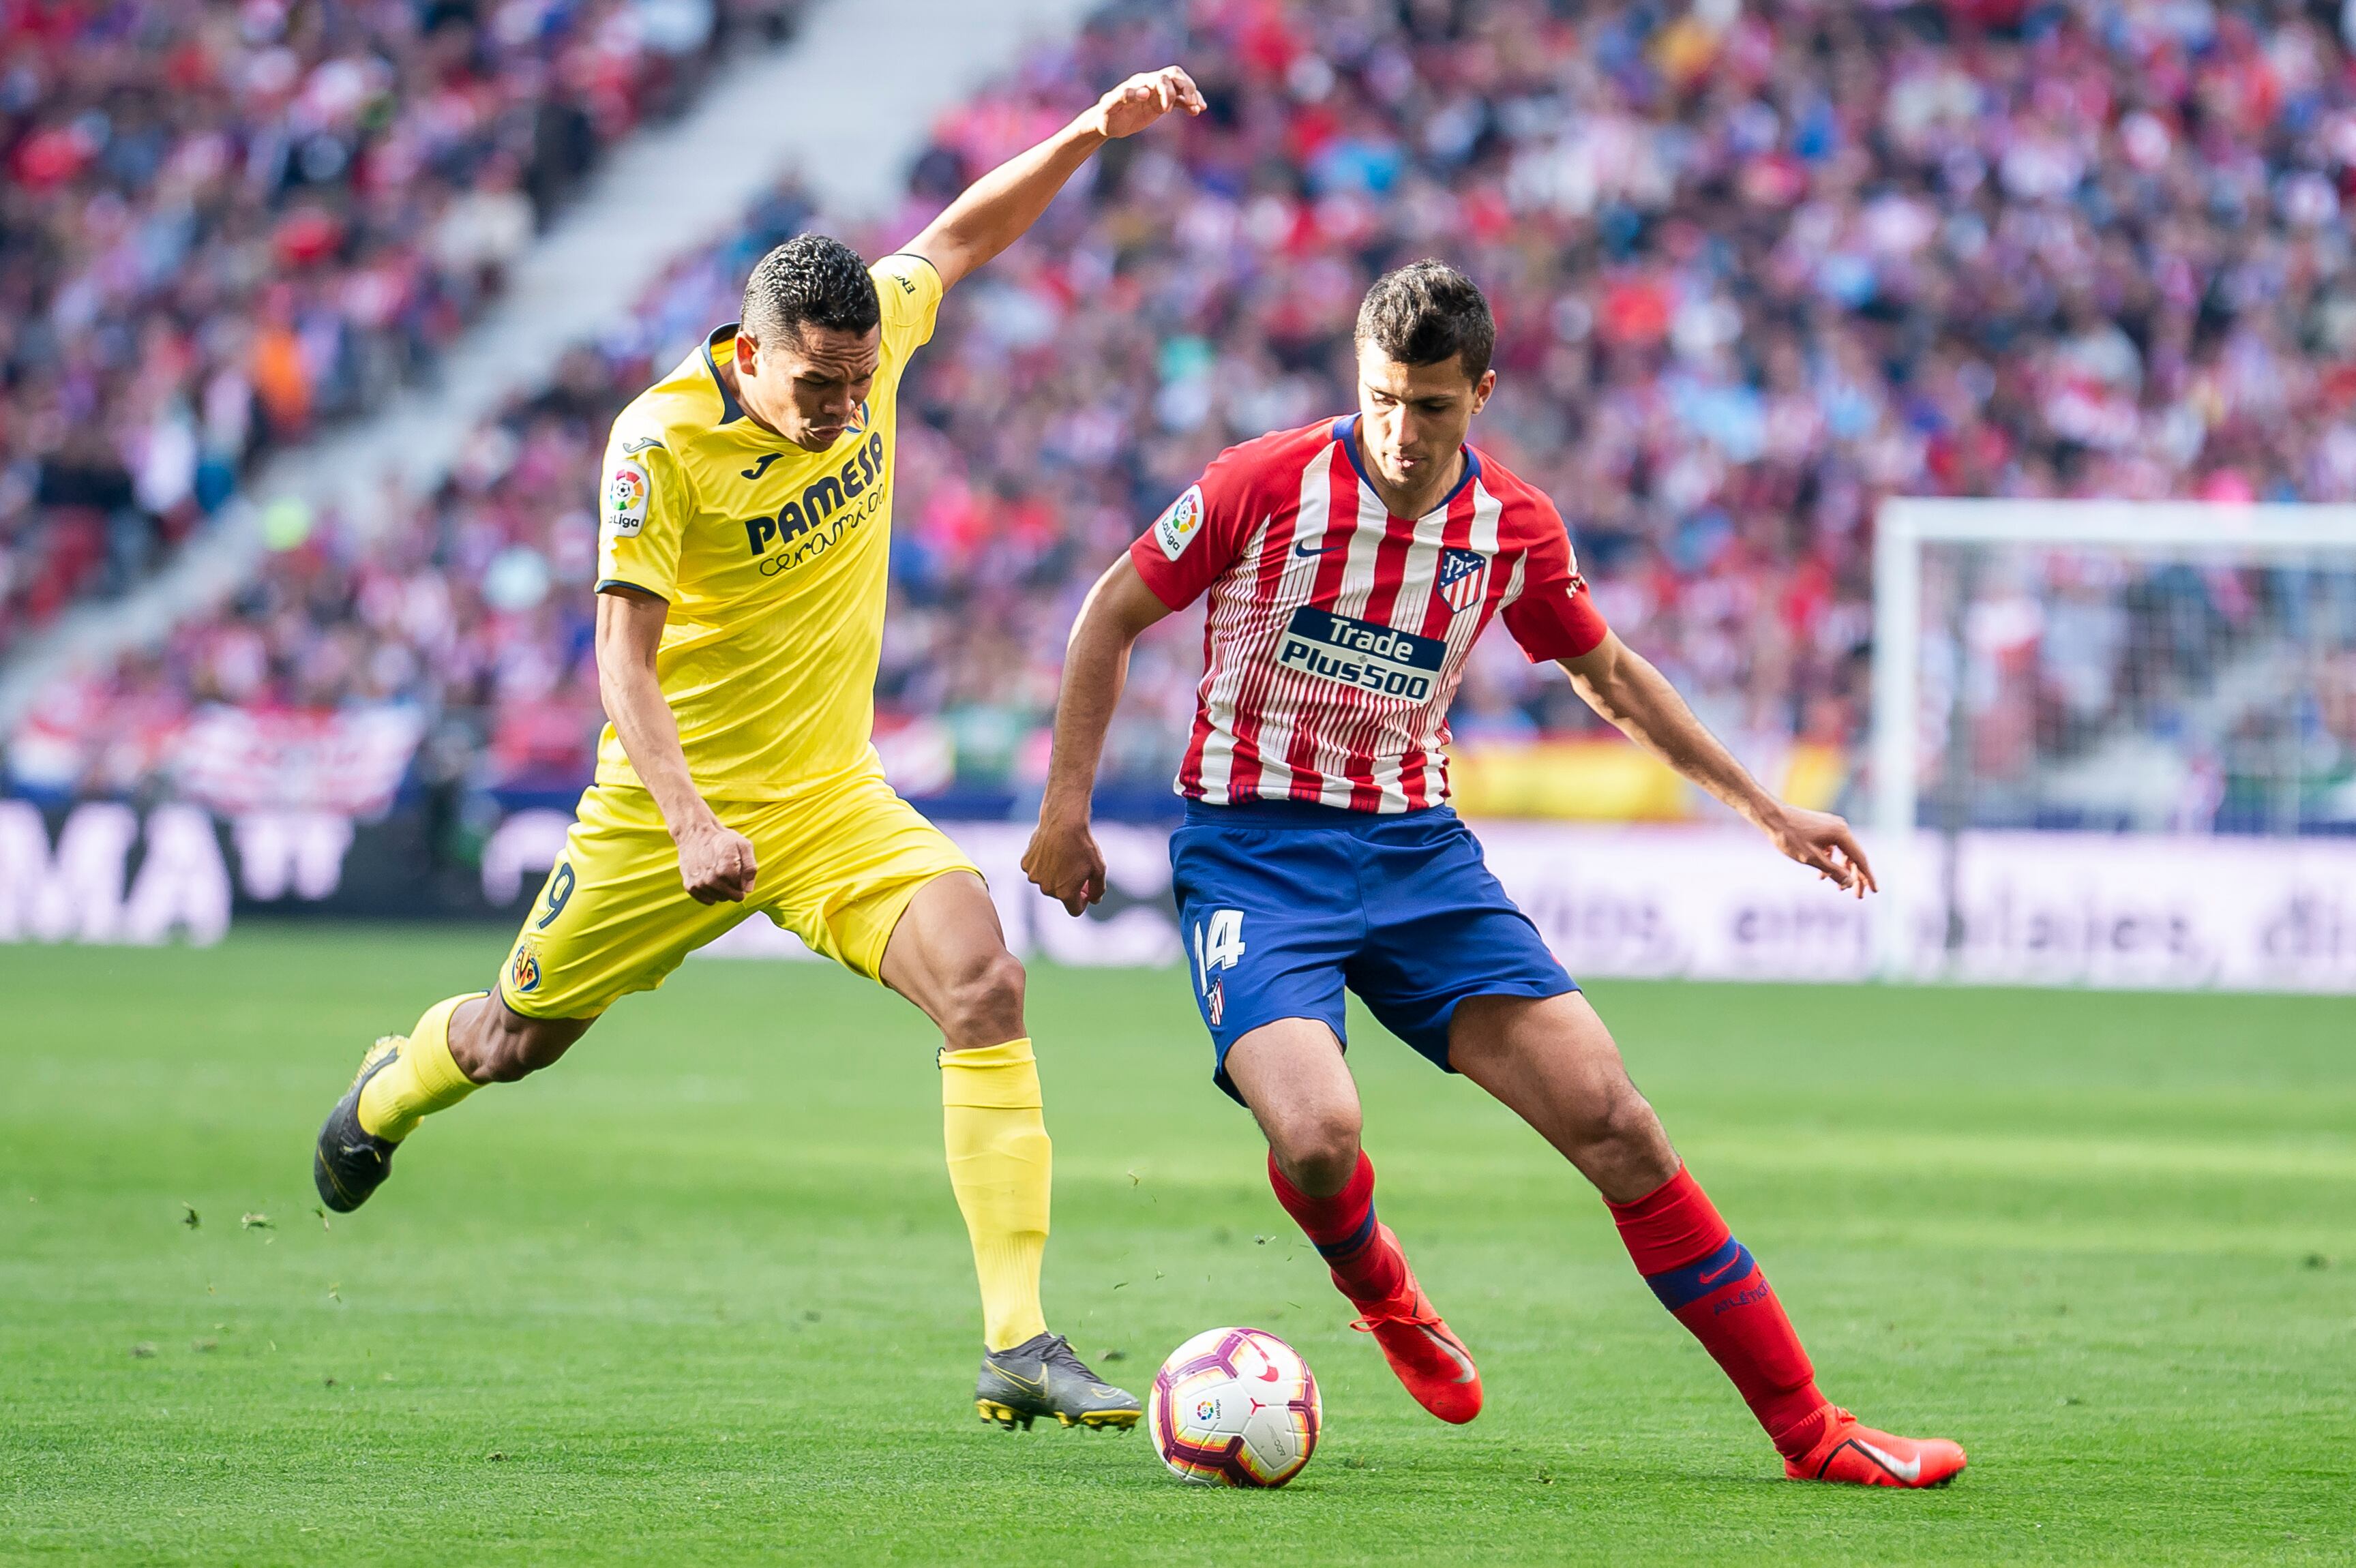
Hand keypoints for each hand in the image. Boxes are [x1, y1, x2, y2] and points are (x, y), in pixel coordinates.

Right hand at [673, 812, 756, 903]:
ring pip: (720, 898)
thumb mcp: (743, 845)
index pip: (741, 890)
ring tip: (718, 873)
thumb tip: (748, 889)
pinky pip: (707, 900)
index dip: (742, 880)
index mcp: (726, 869)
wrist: (695, 833)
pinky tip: (710, 880)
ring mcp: (699, 883)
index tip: (738, 869)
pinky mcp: (690, 886)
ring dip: (723, 890)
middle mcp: (711, 879)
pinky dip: (711, 893)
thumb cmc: (721, 839)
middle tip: (729, 872)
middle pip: (732, 896)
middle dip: (735, 887)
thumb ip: (750, 867)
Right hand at [1022, 811, 1106, 915]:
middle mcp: (1047, 889)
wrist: (1064, 821)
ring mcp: (1034, 877)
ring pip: (1047, 882)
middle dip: (1069, 886)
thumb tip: (1093, 901)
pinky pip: (1036, 869)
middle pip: (1060, 895)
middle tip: (1077, 867)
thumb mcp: (1099, 869)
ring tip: (1064, 856)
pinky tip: (1052, 850)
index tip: (1086, 889)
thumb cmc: (1083, 845)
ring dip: (1055, 875)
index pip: (1075, 910)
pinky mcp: (1026, 864)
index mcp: (1065, 894)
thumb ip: (1098, 890)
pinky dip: (1043, 864)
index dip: (1083, 901)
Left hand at [1086, 66, 1204, 139]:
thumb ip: (1124, 97)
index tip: (1166, 110)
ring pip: (1180, 86)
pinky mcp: (1161, 104)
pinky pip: (1180, 100)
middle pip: (1174, 76)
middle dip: (1186, 87)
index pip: (1160, 79)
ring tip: (1199, 108)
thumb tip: (1145, 91)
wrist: (1107, 123)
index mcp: (1140, 83)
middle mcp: (1151, 84)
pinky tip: (1196, 112)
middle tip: (1192, 102)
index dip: (1167, 91)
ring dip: (1192, 94)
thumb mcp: (1110, 107)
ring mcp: (1157, 93)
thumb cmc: (1107, 115)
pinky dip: (1189, 104)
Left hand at [1763, 803, 1876, 898]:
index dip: (1868, 877)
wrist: (1771, 816)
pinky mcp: (1822, 828)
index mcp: (1841, 834)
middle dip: (1855, 877)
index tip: (1874, 891)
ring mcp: (1831, 826)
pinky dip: (1830, 861)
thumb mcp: (1812, 859)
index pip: (1860, 859)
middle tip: (1858, 896)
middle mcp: (1841, 827)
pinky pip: (1832, 848)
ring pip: (1843, 853)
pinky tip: (1822, 875)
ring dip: (1842, 870)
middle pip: (1853, 856)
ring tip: (1839, 888)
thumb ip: (1833, 871)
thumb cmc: (1789, 837)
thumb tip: (1850, 883)